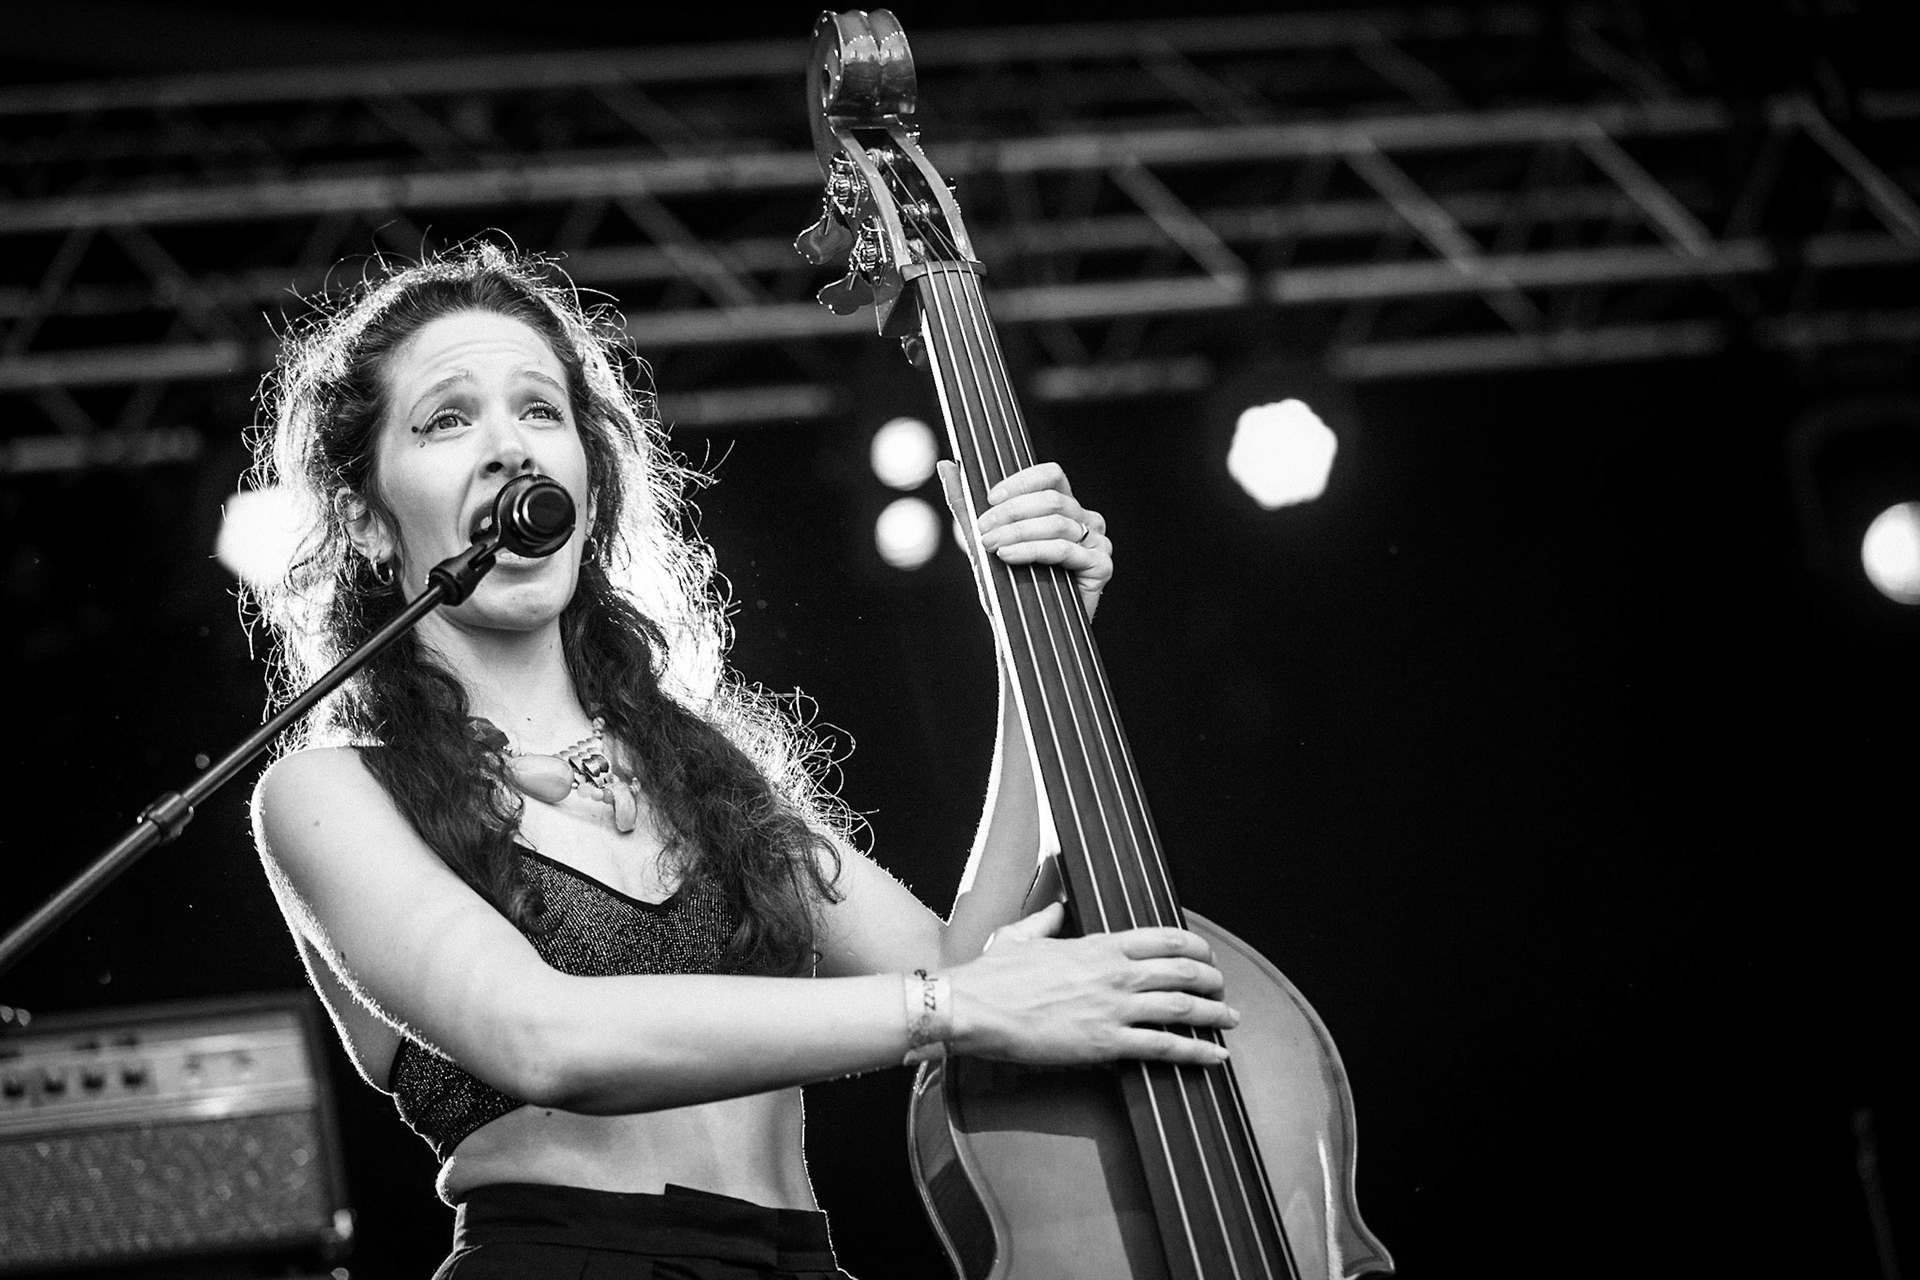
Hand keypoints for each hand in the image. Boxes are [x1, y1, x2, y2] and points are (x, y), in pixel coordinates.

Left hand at [939, 460, 1112, 619]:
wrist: (1022, 635)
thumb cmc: (1007, 588)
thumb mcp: (981, 541)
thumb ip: (964, 504)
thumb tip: (944, 465)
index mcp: (1062, 508)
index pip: (1051, 476)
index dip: (1022, 482)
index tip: (990, 499)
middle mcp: (1084, 521)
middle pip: (1052, 499)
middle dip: (1012, 513)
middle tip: (983, 531)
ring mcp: (1096, 543)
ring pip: (1058, 522)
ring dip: (1018, 532)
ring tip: (992, 547)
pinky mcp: (1101, 566)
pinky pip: (1066, 548)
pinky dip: (1033, 550)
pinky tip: (1009, 556)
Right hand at [944, 902, 1235, 1066]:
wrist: (974, 1007)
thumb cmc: (994, 976)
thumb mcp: (1022, 935)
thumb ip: (1047, 919)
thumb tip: (1056, 907)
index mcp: (1098, 946)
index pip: (1164, 939)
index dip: (1195, 947)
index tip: (1206, 955)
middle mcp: (1115, 974)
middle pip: (1183, 970)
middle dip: (1213, 979)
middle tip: (1223, 988)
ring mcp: (1113, 1008)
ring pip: (1182, 1006)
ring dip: (1214, 1013)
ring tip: (1230, 1018)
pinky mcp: (1106, 1042)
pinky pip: (1163, 1047)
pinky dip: (1196, 1052)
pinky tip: (1214, 1057)